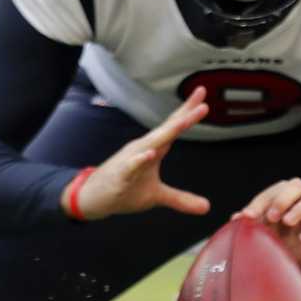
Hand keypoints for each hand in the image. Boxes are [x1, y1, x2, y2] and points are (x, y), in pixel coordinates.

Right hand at [72, 87, 212, 220]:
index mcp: (153, 148)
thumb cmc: (125, 189)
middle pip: (167, 130)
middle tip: (204, 104)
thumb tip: (206, 207)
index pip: (172, 127)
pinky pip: (130, 167)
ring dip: (167, 133)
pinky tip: (150, 154)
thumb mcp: (156, 196)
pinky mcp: (119, 176)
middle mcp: (143, 149)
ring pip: (150, 144)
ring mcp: (130, 160)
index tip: (202, 93)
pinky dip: (139, 160)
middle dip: (184, 117)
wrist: (93, 198)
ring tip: (183, 121)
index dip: (187, 111)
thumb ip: (181, 199)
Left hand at [236, 177, 300, 279]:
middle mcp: (300, 205)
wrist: (287, 273)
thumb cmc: (271, 247)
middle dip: (283, 197)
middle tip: (271, 216)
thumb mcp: (258, 235)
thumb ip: (248, 225)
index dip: (261, 200)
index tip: (247, 216)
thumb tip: (236, 217)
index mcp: (283, 202)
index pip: (276, 189)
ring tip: (287, 222)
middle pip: (298, 185)